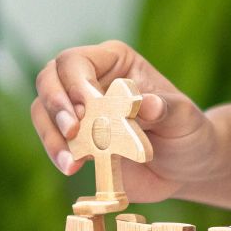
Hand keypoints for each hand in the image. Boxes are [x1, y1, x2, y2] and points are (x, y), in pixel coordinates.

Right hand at [30, 40, 220, 201]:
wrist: (185, 168)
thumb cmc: (188, 133)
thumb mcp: (184, 118)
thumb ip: (165, 108)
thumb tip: (146, 103)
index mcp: (114, 62)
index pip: (77, 61)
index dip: (75, 82)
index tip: (86, 108)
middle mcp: (90, 81)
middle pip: (49, 80)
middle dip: (56, 105)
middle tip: (72, 131)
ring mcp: (78, 112)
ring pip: (43, 112)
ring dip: (51, 136)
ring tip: (72, 162)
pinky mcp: (75, 141)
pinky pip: (53, 141)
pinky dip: (58, 154)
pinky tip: (72, 168)